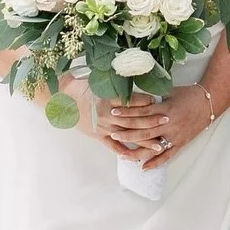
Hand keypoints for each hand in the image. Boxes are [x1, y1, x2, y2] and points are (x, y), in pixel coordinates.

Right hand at [32, 79, 150, 155]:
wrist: (61, 99)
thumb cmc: (80, 86)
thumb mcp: (99, 80)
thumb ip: (115, 81)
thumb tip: (130, 72)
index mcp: (109, 98)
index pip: (133, 100)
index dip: (147, 101)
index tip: (159, 101)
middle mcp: (109, 114)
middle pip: (135, 119)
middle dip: (152, 121)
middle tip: (167, 120)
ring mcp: (104, 127)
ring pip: (128, 135)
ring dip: (144, 140)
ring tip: (159, 146)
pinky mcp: (98, 135)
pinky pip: (113, 146)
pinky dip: (124, 151)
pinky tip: (135, 157)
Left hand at [106, 84, 214, 168]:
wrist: (208, 103)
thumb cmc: (188, 95)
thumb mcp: (169, 92)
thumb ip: (153, 97)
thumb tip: (134, 97)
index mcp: (164, 109)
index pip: (141, 112)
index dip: (126, 112)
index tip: (114, 111)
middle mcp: (168, 124)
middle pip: (143, 131)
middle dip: (126, 133)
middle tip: (112, 133)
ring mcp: (174, 135)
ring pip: (152, 146)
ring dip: (136, 151)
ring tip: (122, 155)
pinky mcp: (180, 143)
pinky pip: (167, 155)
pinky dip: (155, 162)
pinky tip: (143, 167)